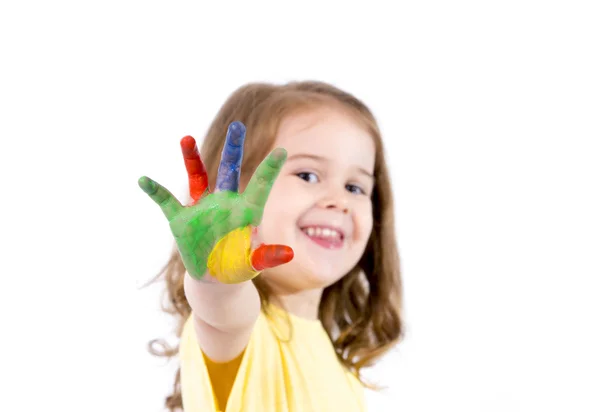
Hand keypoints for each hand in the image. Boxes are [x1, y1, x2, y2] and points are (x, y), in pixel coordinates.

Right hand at [138, 121, 292, 282]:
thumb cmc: (237, 267)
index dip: (269, 169)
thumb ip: (266, 257)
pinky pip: (166, 202)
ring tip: (186, 138)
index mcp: (246, 211)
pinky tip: (144, 180)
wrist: (214, 277)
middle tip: (238, 126)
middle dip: (233, 149)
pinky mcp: (182, 219)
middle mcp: (225, 203)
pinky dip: (156, 192)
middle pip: (229, 170)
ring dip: (191, 158)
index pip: (260, 186)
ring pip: (197, 177)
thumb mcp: (252, 264)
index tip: (281, 151)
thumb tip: (288, 255)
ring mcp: (202, 208)